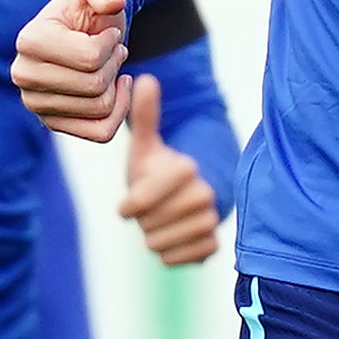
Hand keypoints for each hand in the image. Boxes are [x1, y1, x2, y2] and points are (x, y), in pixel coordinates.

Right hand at [11, 0, 129, 139]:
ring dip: (115, 84)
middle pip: (95, 86)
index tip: (108, 32)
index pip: (91, 58)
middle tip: (112, 49)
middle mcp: (23, 76)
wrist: (81, 30)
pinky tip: (116, 90)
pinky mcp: (51, 123)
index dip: (112, 43)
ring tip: (108, 64)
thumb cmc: (87, 7)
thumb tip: (113, 3)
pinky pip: (100, 133)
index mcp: (29, 41)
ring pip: (99, 109)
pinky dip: (118, 112)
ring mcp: (34, 103)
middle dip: (114, 64)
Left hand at [114, 74, 218, 265]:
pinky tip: (172, 238)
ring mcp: (210, 221)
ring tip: (161, 222)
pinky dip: (168, 254)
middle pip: (149, 225)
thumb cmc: (159, 171)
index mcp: (186, 168)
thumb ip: (144, 116)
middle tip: (151, 210)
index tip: (127, 204)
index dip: (129, 205)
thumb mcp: (146, 146)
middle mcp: (205, 195)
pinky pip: (176, 260)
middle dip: (143, 221)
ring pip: (160, 244)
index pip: (140, 201)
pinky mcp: (211, 246)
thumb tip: (144, 78)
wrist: (187, 198)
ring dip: (153, 237)